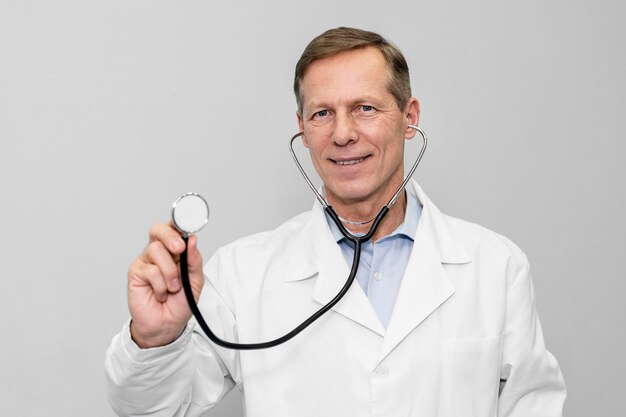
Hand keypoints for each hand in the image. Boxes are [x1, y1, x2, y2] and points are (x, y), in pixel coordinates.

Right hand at [127, 223, 203, 347]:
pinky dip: (160, 284)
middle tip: (179, 250)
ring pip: (156, 250)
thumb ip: (194, 260)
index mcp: (174, 250)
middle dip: (170, 236)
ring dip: (170, 272)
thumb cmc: (180, 302)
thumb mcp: (196, 281)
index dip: (178, 223)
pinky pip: (150, 270)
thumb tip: (192, 240)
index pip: (174, 229)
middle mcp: (159, 252)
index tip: (187, 225)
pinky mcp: (135, 273)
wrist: (168, 324)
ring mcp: (145, 261)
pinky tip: (161, 294)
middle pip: (158, 230)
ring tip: (173, 288)